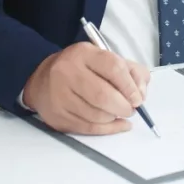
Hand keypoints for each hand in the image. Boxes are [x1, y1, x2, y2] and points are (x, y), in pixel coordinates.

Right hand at [23, 42, 149, 134]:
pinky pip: (87, 128)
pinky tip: (117, 124)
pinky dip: (107, 129)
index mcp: (84, 54)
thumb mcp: (105, 58)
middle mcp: (68, 72)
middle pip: (103, 95)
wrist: (42, 79)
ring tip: (119, 113)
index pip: (113, 68)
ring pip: (96, 114)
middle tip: (131, 109)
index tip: (138, 97)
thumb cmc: (81, 68)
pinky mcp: (57, 116)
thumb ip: (131, 71)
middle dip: (124, 106)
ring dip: (114, 117)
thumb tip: (142, 92)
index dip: (130, 86)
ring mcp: (60, 96)